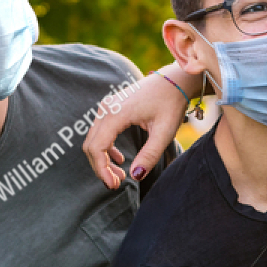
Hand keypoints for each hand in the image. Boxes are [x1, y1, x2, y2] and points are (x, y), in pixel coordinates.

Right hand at [83, 65, 191, 188]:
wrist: (175, 81)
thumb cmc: (171, 104)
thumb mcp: (164, 132)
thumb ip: (149, 155)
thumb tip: (135, 176)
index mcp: (116, 113)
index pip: (97, 148)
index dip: (102, 170)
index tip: (114, 185)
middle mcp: (106, 108)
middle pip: (91, 146)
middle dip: (101, 168)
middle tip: (116, 184)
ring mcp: (107, 107)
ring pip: (94, 140)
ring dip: (103, 160)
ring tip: (119, 175)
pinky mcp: (111, 108)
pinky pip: (100, 133)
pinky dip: (106, 149)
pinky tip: (120, 160)